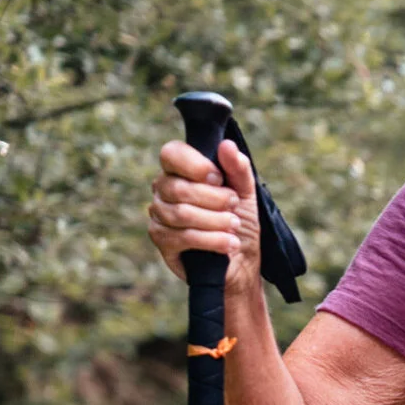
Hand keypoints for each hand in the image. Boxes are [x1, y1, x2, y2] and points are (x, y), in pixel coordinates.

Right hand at [148, 139, 261, 294]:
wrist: (242, 259)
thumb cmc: (240, 220)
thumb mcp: (245, 191)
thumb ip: (238, 168)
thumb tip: (226, 145)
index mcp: (181, 171)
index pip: (171, 153)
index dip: (195, 165)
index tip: (219, 178)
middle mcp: (163, 190)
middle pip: (177, 187)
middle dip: (214, 198)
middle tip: (233, 206)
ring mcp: (159, 215)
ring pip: (181, 213)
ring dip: (216, 221)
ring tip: (234, 226)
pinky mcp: (161, 241)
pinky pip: (181, 236)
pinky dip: (212, 240)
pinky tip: (229, 243)